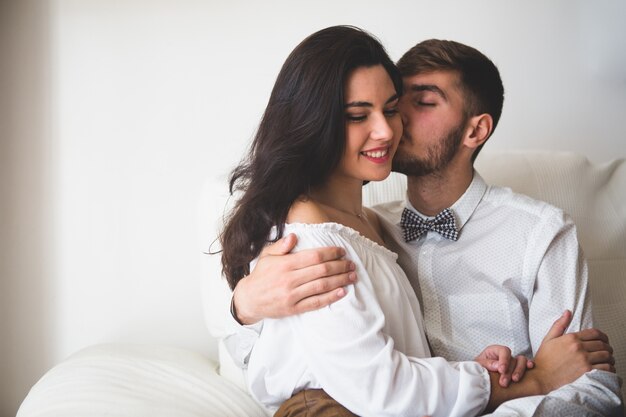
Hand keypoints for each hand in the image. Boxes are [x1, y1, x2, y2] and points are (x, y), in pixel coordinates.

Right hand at [233, 233, 356, 323]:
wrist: (248, 300)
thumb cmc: (261, 275)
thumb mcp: (267, 256)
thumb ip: (281, 246)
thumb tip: (294, 236)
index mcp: (285, 264)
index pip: (314, 256)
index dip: (330, 253)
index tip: (342, 251)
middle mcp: (290, 279)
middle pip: (321, 270)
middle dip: (340, 266)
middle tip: (352, 264)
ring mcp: (292, 295)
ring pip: (322, 286)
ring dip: (340, 280)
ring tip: (352, 276)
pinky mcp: (293, 308)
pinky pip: (316, 302)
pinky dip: (331, 297)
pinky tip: (342, 292)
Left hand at [475, 345, 533, 386]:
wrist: (479, 377)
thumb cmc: (478, 369)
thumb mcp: (479, 365)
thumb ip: (487, 364)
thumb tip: (498, 366)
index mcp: (494, 351)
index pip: (503, 351)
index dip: (504, 360)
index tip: (501, 370)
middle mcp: (504, 355)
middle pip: (512, 358)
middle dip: (509, 371)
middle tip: (504, 382)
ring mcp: (512, 361)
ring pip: (521, 361)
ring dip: (519, 371)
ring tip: (514, 380)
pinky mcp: (517, 369)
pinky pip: (525, 365)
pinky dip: (529, 365)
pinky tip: (530, 368)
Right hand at [532, 310, 614, 393]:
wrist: (542, 376)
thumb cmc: (544, 358)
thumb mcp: (549, 338)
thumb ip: (559, 324)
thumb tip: (568, 312)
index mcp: (571, 338)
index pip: (595, 333)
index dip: (602, 336)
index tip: (603, 340)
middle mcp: (579, 348)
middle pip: (602, 344)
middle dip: (607, 347)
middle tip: (606, 350)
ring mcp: (584, 360)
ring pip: (606, 355)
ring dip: (609, 357)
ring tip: (607, 359)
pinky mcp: (587, 371)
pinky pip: (606, 368)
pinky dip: (609, 368)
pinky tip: (606, 368)